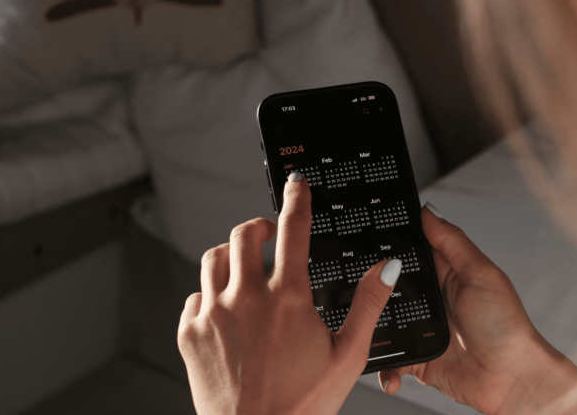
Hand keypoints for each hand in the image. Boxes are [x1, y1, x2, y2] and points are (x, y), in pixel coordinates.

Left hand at [177, 172, 402, 414]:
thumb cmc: (302, 406)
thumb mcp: (348, 355)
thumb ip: (369, 304)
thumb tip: (386, 268)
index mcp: (288, 298)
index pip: (292, 229)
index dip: (296, 199)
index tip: (296, 184)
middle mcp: (245, 298)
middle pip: (243, 234)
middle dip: (259, 225)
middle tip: (269, 232)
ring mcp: (212, 314)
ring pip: (212, 258)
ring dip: (230, 254)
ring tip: (245, 267)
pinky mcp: (190, 333)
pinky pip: (195, 296)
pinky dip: (210, 294)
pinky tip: (226, 310)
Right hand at [378, 204, 576, 413]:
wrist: (512, 379)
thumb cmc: (506, 325)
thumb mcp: (480, 273)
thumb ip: (452, 241)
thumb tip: (428, 210)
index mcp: (447, 274)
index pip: (412, 252)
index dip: (392, 244)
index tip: (366, 235)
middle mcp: (432, 300)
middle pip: (390, 287)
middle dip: (373, 288)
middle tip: (355, 285)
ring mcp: (422, 330)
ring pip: (383, 323)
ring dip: (372, 326)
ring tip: (361, 327)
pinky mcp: (417, 359)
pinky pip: (390, 360)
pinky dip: (383, 365)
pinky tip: (385, 365)